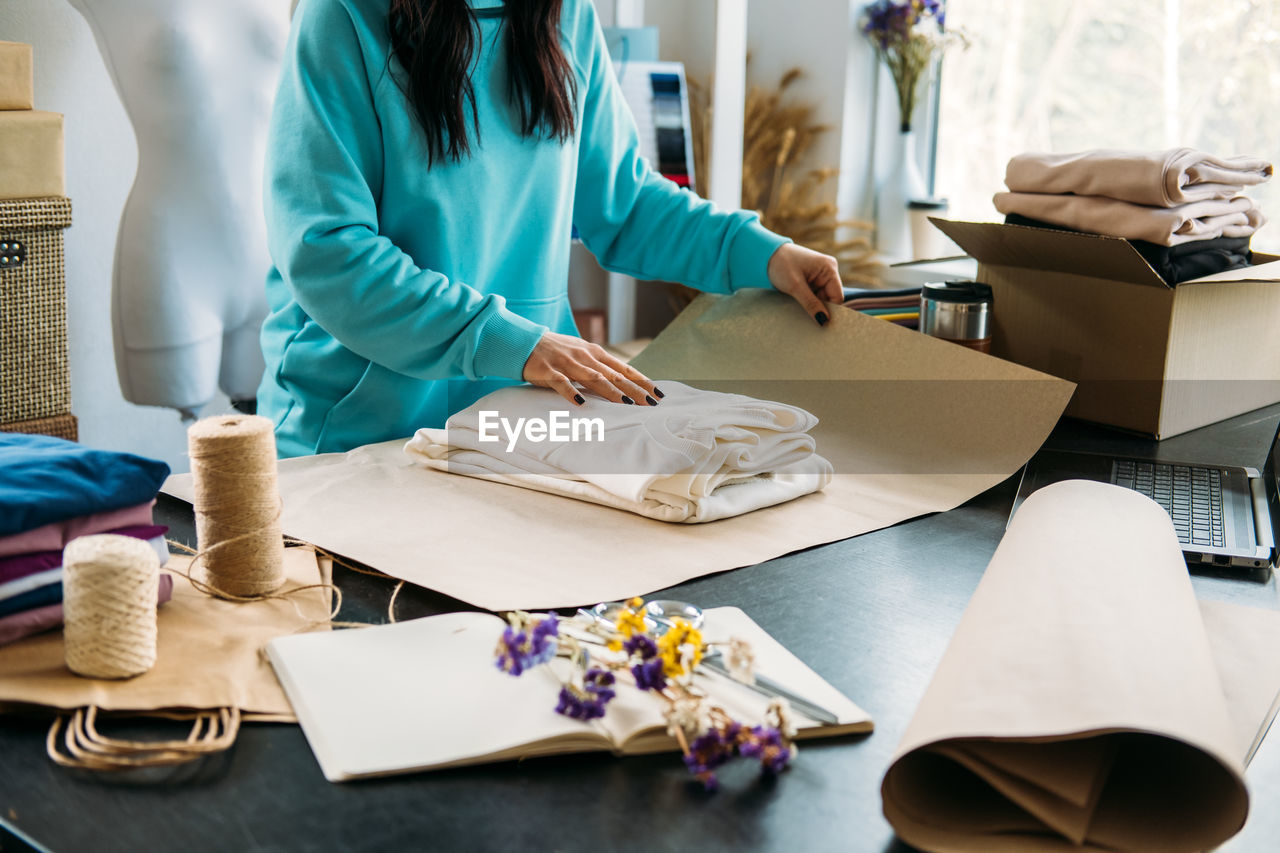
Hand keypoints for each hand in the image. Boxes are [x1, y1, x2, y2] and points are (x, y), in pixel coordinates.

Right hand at [522, 332, 661, 406]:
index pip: (624, 369)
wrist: (525, 341)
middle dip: (634, 389)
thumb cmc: (557, 351)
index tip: (658, 393)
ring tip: (626, 403)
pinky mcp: (548, 371)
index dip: (642, 381)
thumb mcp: (583, 353)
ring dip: (611, 391)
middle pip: (614, 375)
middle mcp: (585, 357)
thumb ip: (601, 366)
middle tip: (650, 403)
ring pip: (593, 378)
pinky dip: (571, 393)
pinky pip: (561, 383)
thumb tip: (625, 380)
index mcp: (595, 353)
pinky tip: (580, 403)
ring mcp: (567, 363)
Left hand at [766, 242, 842, 325]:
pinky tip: (798, 301)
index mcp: (829, 268)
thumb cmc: (781, 264)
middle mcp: (829, 270)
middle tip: (806, 317)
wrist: (766, 255)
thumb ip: (811, 304)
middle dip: (819, 307)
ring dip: (812, 304)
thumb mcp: (795, 287)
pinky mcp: (813, 278)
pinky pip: (815, 294)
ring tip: (798, 304)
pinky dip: (808, 300)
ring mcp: (821, 274)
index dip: (830, 310)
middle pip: (830, 298)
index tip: (820, 323)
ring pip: (821, 298)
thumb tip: (824, 320)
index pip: (837, 296)